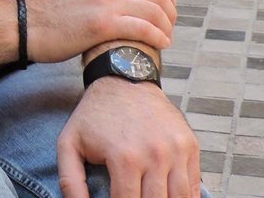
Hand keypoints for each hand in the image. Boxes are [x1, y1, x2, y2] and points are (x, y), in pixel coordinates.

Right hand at [26, 0, 175, 62]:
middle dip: (170, 10)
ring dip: (166, 26)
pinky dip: (158, 37)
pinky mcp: (103, 25)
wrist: (29, 25)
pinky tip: (161, 43)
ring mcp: (106, 2)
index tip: (169, 3)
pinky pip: (143, 29)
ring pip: (153, 12)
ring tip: (166, 36)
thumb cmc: (51, 1)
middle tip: (170, 23)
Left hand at [58, 77, 201, 197]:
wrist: (124, 78)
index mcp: (125, 158)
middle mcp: (155, 155)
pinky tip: (168, 197)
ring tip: (148, 197)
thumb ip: (70, 181)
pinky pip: (194, 186)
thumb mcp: (70, 142)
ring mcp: (176, 150)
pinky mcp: (190, 145)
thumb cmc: (95, 114)